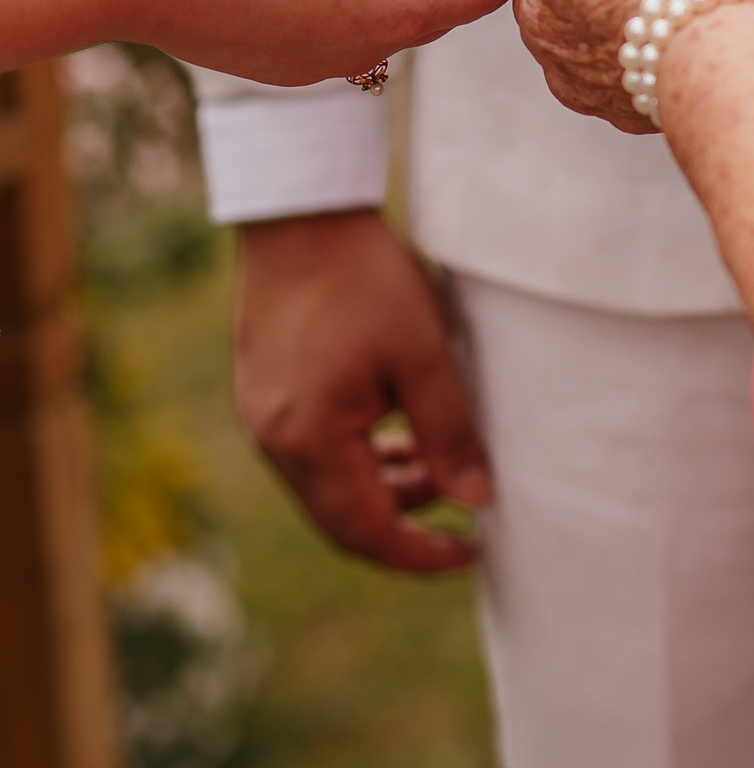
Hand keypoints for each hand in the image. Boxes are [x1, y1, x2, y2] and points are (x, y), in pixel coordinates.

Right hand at [236, 211, 486, 573]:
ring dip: (384, 486)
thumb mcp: (422, 353)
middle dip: (405, 522)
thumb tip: (477, 500)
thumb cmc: (364, 278)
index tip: (471, 550)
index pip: (366, 532)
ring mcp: (262, 415)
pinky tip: (398, 431)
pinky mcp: (264, 391)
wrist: (300, 213)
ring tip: (439, 463)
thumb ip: (449, 432)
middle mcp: (274, 439)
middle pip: (342, 517)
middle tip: (463, 509)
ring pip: (328, 484)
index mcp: (309, 440)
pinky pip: (314, 448)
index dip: (420, 554)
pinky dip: (359, 455)